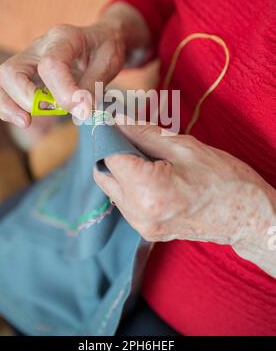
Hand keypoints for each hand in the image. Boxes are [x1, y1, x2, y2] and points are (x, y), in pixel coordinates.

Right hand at [0, 21, 125, 127]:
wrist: (101, 37)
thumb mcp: (109, 64)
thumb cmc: (105, 48)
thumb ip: (93, 87)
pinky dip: (10, 107)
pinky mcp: (25, 71)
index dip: (63, 92)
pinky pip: (4, 88)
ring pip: (1, 79)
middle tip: (49, 112)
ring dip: (10, 105)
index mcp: (65, 38)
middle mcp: (40, 45)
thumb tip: (80, 111)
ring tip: (28, 121)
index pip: (51, 64)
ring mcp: (28, 57)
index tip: (81, 110)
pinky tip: (28, 119)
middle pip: (11, 70)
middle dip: (25, 99)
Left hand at [94, 119, 274, 250]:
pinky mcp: (147, 230)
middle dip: (111, 150)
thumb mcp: (183, 147)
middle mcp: (138, 213)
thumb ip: (143, 133)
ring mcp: (141, 226)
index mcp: (147, 190)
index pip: (107, 156)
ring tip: (146, 154)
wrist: (247, 215)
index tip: (111, 120)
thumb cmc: (223, 178)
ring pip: (112, 188)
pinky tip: (150, 171)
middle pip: (103, 174)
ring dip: (120, 167)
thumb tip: (116, 120)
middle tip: (130, 134)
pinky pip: (125, 200)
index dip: (107, 135)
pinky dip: (129, 182)